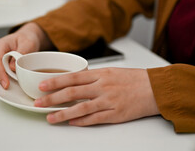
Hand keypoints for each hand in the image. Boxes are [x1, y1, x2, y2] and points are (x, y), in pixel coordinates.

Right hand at [0, 22, 53, 88]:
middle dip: (3, 78)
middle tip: (12, 85)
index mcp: (0, 45)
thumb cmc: (26, 38)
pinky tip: (14, 80)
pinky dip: (7, 77)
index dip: (0, 73)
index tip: (5, 83)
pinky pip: (1, 73)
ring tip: (15, 81)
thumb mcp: (28, 43)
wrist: (27, 38)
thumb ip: (21, 53)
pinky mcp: (0, 64)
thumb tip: (12, 67)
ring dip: (5, 78)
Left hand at [34, 67, 158, 125]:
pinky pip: (94, 119)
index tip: (41, 85)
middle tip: (38, 102)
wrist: (156, 89)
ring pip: (80, 108)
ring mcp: (108, 101)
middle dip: (52, 98)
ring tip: (50, 118)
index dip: (54, 81)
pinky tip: (72, 123)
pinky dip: (81, 121)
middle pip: (71, 93)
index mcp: (100, 74)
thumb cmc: (134, 79)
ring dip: (63, 114)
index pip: (72, 77)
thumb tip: (74, 82)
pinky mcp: (115, 114)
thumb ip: (93, 77)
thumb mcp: (111, 72)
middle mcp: (102, 86)